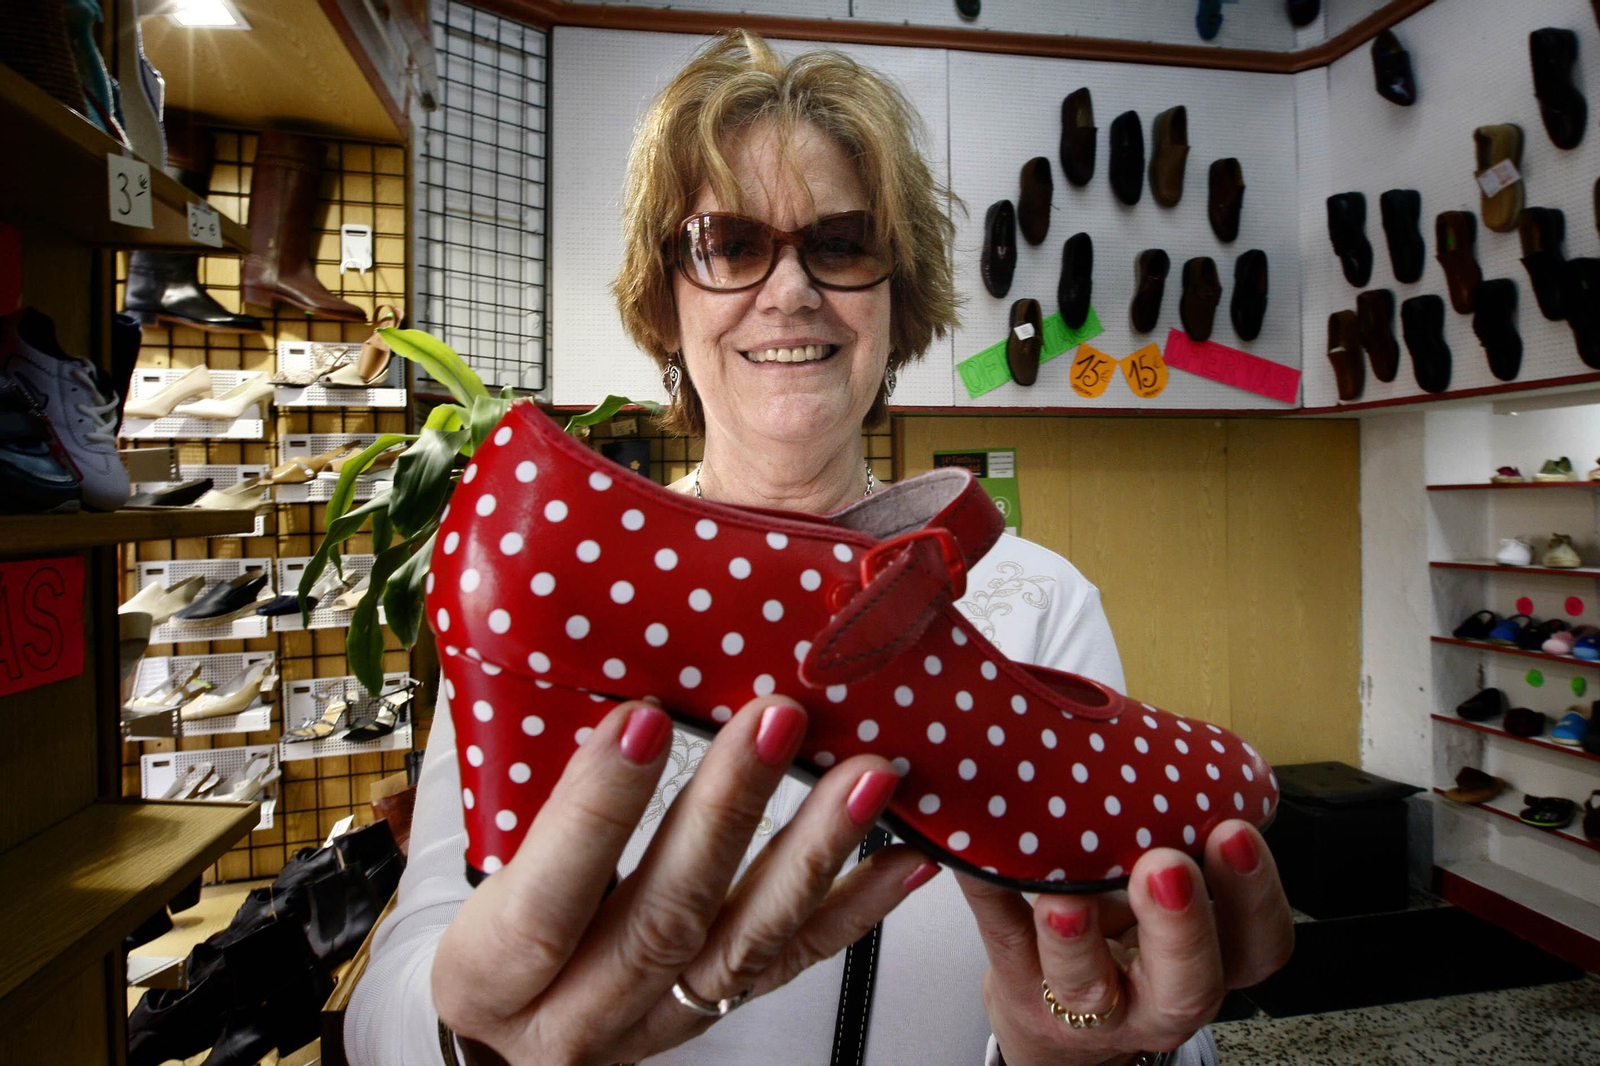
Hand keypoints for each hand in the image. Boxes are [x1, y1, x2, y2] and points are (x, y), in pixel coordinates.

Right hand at [431, 695, 940, 1065]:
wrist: (505, 1035)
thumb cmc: (488, 937)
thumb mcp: (472, 869)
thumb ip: (520, 790)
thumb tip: (561, 664)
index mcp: (493, 975)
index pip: (547, 902)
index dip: (596, 812)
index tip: (640, 719)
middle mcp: (578, 1013)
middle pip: (664, 920)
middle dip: (729, 813)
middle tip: (776, 721)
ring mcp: (656, 1023)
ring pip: (746, 945)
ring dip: (813, 854)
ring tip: (863, 780)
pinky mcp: (718, 1016)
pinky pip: (796, 965)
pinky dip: (856, 908)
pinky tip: (901, 858)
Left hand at [958, 821, 1293, 1065]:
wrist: (1053, 1016)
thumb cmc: (1119, 937)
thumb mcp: (1162, 899)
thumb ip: (1176, 841)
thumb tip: (1177, 751)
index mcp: (1208, 961)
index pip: (1258, 945)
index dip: (1255, 895)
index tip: (1232, 831)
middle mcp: (1154, 994)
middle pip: (1186, 983)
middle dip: (1180, 924)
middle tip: (1166, 866)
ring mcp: (1083, 1001)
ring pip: (1085, 984)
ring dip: (1077, 938)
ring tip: (1065, 898)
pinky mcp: (1018, 985)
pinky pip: (1002, 940)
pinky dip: (988, 896)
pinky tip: (975, 859)